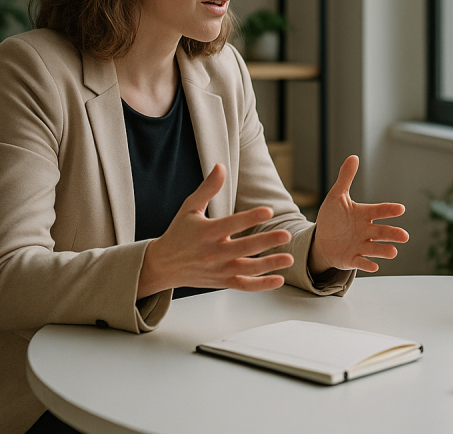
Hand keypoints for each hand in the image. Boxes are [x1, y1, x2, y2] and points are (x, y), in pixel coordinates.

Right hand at [138, 164, 295, 298]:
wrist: (162, 265)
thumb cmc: (178, 233)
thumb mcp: (189, 208)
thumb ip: (208, 188)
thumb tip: (221, 166)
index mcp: (206, 232)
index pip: (231, 224)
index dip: (250, 218)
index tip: (268, 211)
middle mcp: (213, 252)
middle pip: (243, 248)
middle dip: (265, 242)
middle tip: (286, 235)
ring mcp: (218, 269)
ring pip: (246, 269)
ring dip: (269, 265)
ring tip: (290, 259)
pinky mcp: (221, 282)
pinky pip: (244, 285)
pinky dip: (261, 285)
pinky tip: (279, 280)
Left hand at [308, 155, 408, 274]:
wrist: (322, 241)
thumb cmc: (333, 218)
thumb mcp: (336, 197)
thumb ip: (346, 178)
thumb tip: (353, 157)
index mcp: (364, 215)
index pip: (379, 211)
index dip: (389, 210)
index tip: (400, 209)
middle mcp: (366, 231)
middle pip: (382, 232)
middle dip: (393, 234)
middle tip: (404, 236)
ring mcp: (360, 246)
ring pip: (375, 248)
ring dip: (384, 250)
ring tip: (393, 252)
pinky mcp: (352, 259)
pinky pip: (361, 262)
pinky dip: (367, 264)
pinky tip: (373, 266)